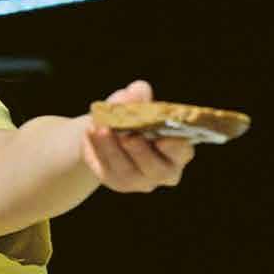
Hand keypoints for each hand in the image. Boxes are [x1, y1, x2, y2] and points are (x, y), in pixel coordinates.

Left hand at [80, 79, 196, 193]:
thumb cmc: (133, 115)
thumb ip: (140, 95)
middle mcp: (163, 171)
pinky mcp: (117, 182)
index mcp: (177, 150)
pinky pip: (107, 170)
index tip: (162, 139)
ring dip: (113, 150)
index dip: (175, 147)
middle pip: (156, 169)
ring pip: (127, 171)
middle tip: (127, 137)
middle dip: (141, 152)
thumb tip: (136, 91)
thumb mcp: (136, 101)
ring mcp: (140, 181)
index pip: (182, 152)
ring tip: (101, 129)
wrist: (109, 131)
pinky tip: (91, 132)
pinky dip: (98, 150)